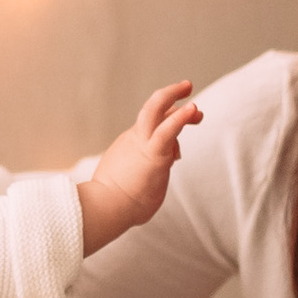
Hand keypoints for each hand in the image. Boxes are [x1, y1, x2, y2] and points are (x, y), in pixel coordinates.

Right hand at [75, 81, 201, 254]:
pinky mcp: (154, 154)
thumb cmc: (116, 207)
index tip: (178, 152)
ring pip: (157, 109)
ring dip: (174, 95)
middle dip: (170, 97)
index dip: (169, 129)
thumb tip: (149, 190)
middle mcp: (135, 140)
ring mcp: (142, 144)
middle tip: (187, 89)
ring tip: (188, 88)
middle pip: (153, 109)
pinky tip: (193, 110)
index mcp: (130, 146)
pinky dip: (182, 118)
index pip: (152, 128)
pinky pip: (169, 130)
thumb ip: (143, 184)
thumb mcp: (131, 188)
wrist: (104, 209)